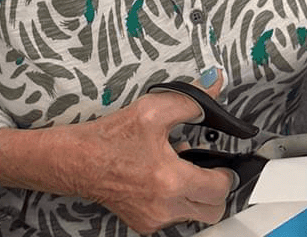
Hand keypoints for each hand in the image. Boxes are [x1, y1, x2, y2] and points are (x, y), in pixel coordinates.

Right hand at [0, 73, 232, 232]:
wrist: (80, 160)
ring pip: (194, 216)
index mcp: (170, 180)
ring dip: (196, 196)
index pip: (219, 189)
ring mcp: (153, 220)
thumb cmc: (113, 136)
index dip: (226, 173)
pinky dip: (177, 202)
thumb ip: (190, 100)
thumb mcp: (153, 109)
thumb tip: (214, 84)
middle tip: (208, 168)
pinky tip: (165, 179)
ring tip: (183, 171)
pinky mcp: (143, 224)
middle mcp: (164, 207)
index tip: (221, 161)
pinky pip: (174, 218)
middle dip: (216, 189)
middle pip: (212, 211)